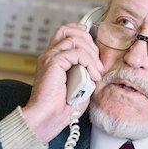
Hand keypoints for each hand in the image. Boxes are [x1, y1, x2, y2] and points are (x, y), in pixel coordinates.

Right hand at [22, 23, 103, 143]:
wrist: (48, 118)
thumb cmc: (61, 109)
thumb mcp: (80, 87)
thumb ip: (86, 73)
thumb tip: (97, 68)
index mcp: (54, 60)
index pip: (66, 34)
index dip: (83, 37)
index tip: (96, 54)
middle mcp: (50, 55)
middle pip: (68, 30)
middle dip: (89, 42)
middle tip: (98, 64)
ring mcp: (50, 57)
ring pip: (74, 39)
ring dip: (91, 54)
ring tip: (97, 71)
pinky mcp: (53, 62)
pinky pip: (77, 53)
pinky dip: (89, 63)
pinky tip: (93, 76)